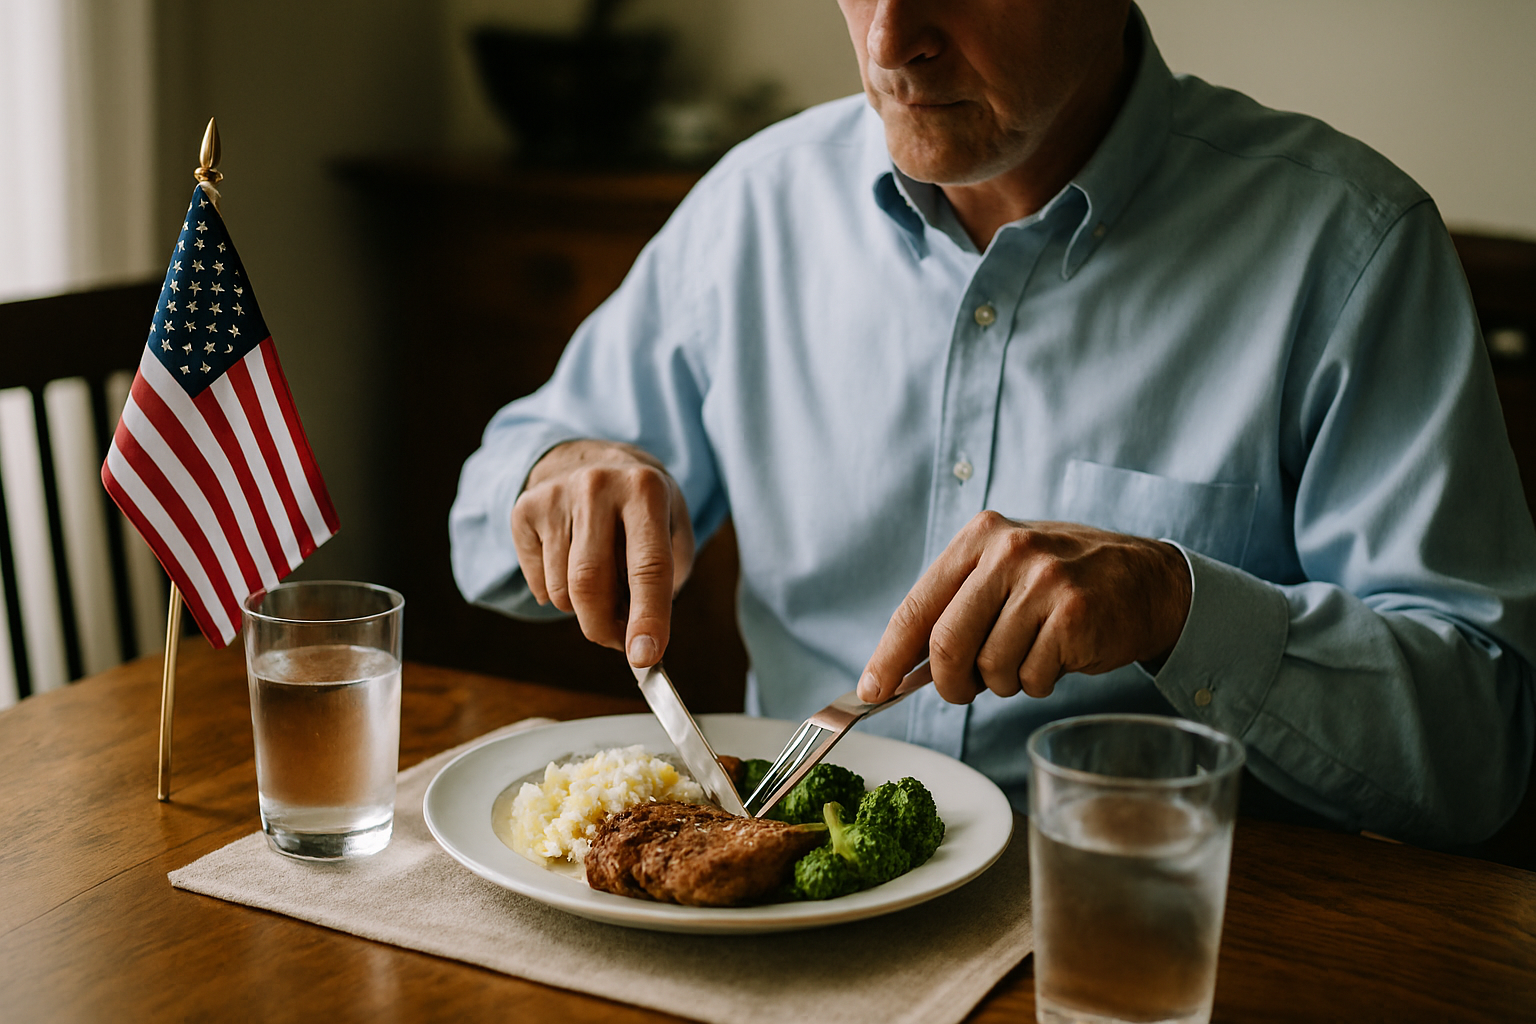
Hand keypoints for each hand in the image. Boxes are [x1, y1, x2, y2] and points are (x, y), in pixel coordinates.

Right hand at [511, 440, 694, 666]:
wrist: (596, 460)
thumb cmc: (644, 511)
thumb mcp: (673, 534)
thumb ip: (662, 587)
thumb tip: (637, 645)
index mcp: (646, 490)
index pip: (648, 566)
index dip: (647, 617)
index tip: (644, 657)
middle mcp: (598, 486)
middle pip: (590, 585)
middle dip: (604, 629)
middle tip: (619, 642)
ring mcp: (556, 496)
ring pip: (561, 592)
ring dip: (583, 610)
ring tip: (601, 585)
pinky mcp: (525, 509)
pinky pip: (538, 583)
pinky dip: (557, 594)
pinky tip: (571, 564)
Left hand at [857, 512, 1191, 703]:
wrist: (1148, 580)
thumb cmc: (1064, 584)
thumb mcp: (1006, 572)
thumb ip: (957, 608)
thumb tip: (900, 669)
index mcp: (979, 537)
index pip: (918, 606)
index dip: (889, 655)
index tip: (871, 691)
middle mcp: (1008, 551)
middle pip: (947, 644)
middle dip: (950, 683)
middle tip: (965, 690)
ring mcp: (1044, 581)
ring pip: (991, 668)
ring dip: (1004, 681)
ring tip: (1030, 655)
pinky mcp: (1073, 615)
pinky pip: (1032, 677)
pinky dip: (1039, 682)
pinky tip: (1059, 656)